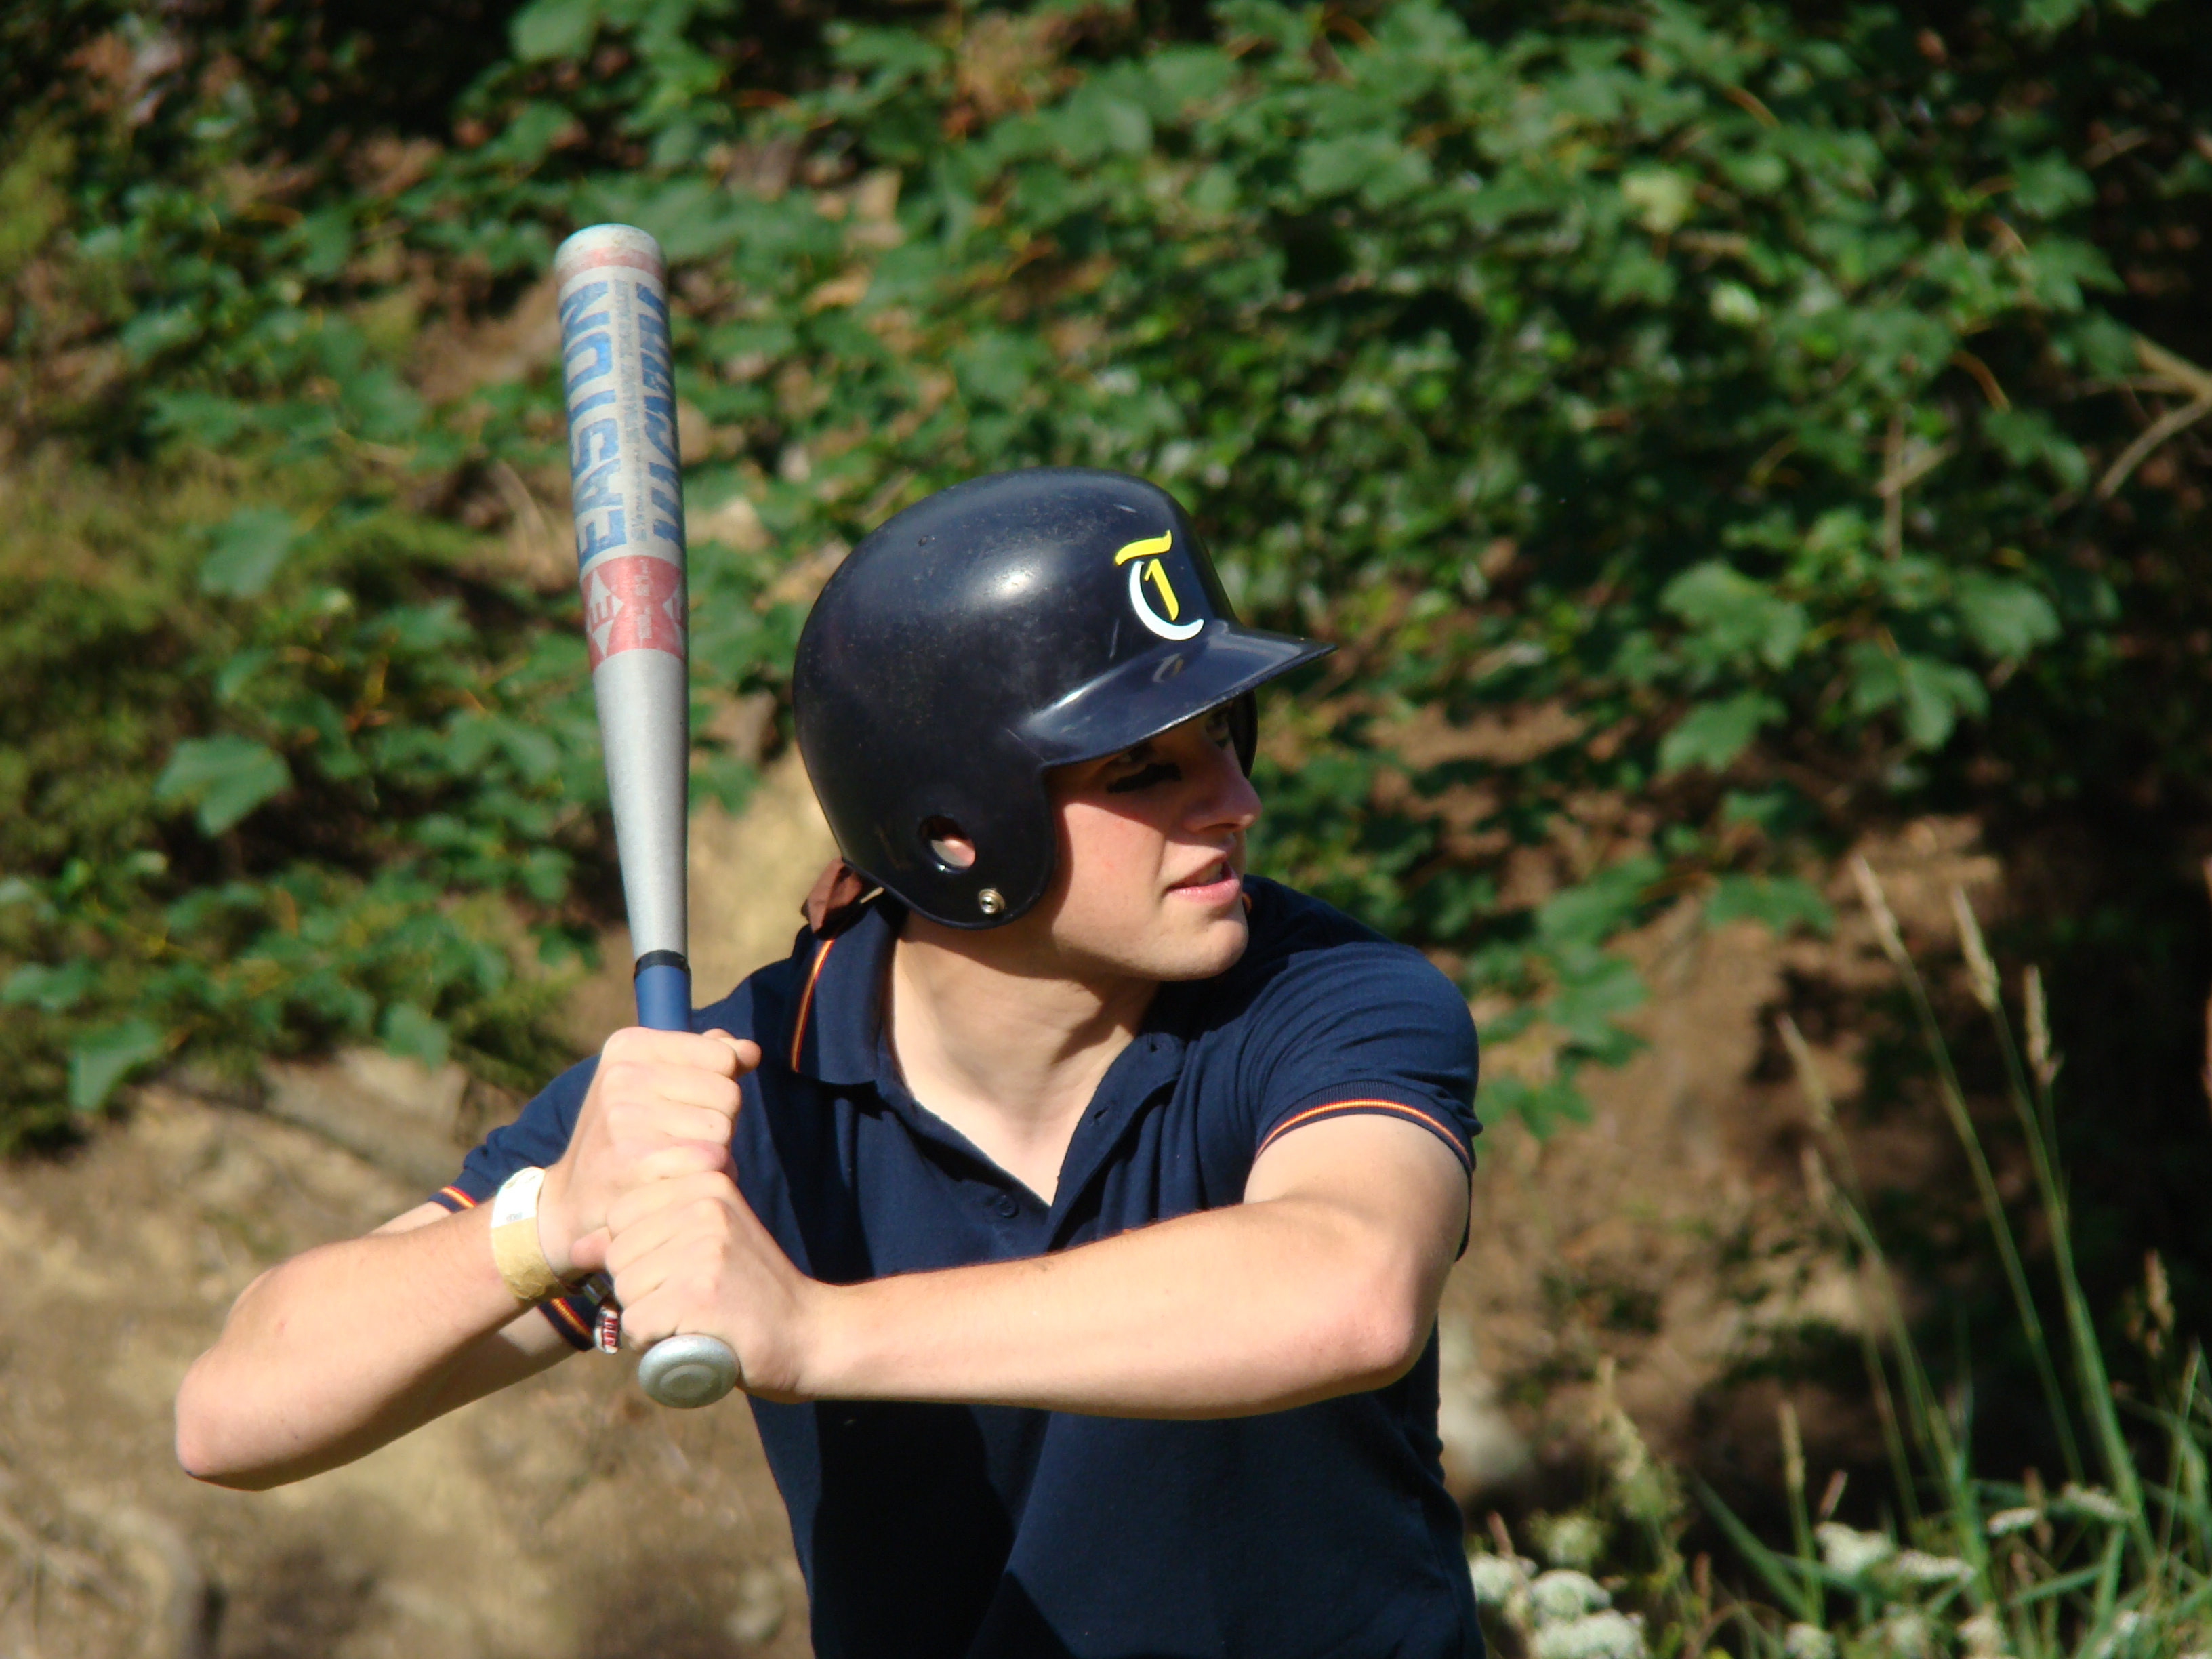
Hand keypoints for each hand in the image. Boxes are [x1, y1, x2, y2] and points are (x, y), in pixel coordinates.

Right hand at [537, 1028, 760, 1275]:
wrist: (574, 1199)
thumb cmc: (628, 1136)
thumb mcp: (655, 1083)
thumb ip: (708, 1058)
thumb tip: (750, 1051)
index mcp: (630, 1046)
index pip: (724, 1056)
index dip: (719, 1086)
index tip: (684, 1106)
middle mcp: (623, 1074)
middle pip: (729, 1095)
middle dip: (719, 1122)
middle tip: (680, 1141)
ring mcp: (626, 1116)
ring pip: (724, 1131)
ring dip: (716, 1153)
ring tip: (677, 1163)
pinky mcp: (637, 1160)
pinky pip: (712, 1162)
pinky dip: (707, 1178)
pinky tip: (678, 1183)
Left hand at [597, 1170, 819, 1400]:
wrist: (809, 1334)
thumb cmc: (750, 1294)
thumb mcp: (701, 1248)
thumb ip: (644, 1238)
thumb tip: (577, 1248)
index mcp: (706, 1184)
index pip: (621, 1215)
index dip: (637, 1255)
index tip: (681, 1271)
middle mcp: (705, 1206)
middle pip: (618, 1254)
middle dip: (640, 1289)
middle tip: (690, 1301)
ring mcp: (705, 1248)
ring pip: (625, 1291)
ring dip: (646, 1318)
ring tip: (693, 1319)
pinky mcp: (701, 1293)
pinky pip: (637, 1324)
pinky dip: (652, 1344)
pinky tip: (690, 1339)